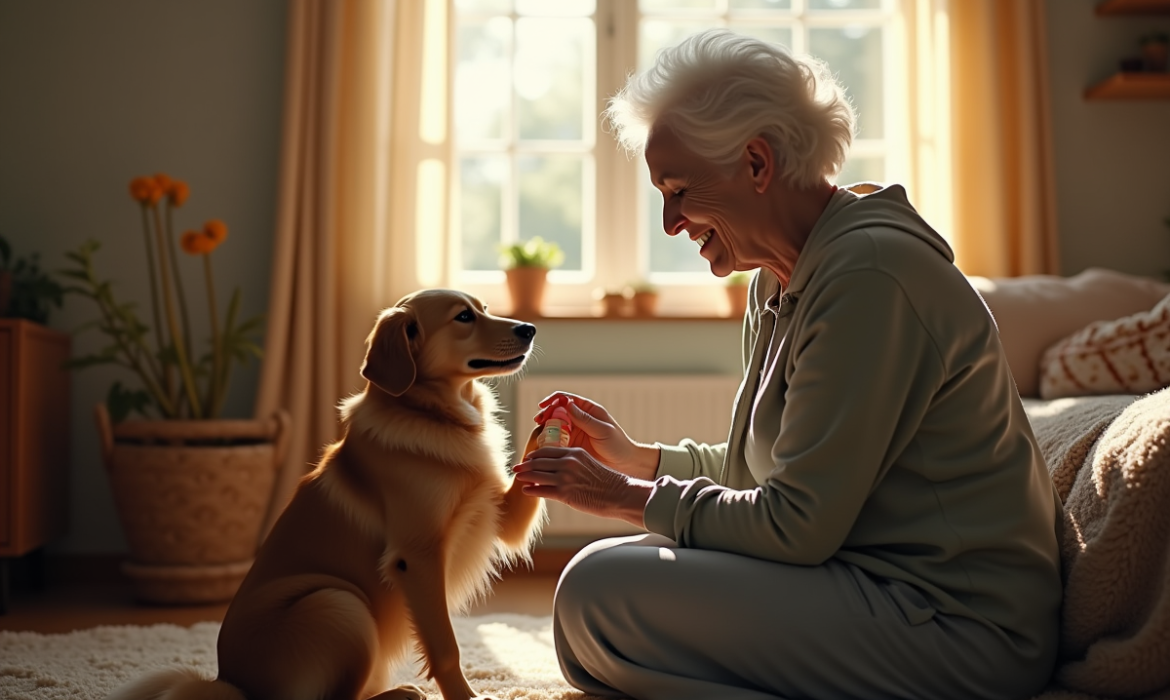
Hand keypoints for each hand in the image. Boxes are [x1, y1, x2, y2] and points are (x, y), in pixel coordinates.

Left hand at [512, 445, 653, 527]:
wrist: (619, 494)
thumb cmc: (607, 481)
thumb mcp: (590, 463)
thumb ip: (575, 463)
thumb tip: (563, 467)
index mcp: (575, 453)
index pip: (548, 450)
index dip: (535, 454)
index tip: (528, 458)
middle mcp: (568, 463)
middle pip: (539, 461)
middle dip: (525, 465)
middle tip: (516, 467)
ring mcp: (565, 478)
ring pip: (537, 475)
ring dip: (525, 476)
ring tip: (518, 478)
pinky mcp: (565, 493)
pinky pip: (542, 490)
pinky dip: (531, 490)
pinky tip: (526, 490)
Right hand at [533, 392, 659, 480]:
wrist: (625, 464)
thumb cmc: (618, 445)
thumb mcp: (602, 430)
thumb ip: (585, 418)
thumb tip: (567, 403)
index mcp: (588, 410)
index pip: (566, 399)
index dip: (553, 400)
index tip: (543, 406)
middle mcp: (579, 420)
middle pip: (557, 412)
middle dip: (546, 414)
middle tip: (539, 422)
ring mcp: (574, 433)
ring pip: (554, 426)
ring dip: (545, 428)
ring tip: (540, 434)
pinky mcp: (571, 446)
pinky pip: (556, 442)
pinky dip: (549, 442)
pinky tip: (545, 446)